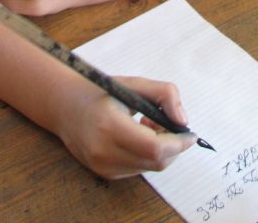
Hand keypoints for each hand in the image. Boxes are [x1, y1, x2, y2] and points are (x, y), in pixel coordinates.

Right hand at [58, 75, 196, 178]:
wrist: (67, 107)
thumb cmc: (102, 91)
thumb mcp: (134, 83)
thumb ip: (165, 94)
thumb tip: (183, 120)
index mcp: (110, 126)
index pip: (155, 147)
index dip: (178, 142)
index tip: (190, 133)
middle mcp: (104, 152)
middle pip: (156, 160)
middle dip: (172, 145)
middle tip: (166, 122)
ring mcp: (103, 167)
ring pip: (150, 167)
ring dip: (161, 150)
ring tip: (149, 125)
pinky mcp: (105, 174)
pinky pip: (139, 169)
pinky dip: (148, 155)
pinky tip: (138, 136)